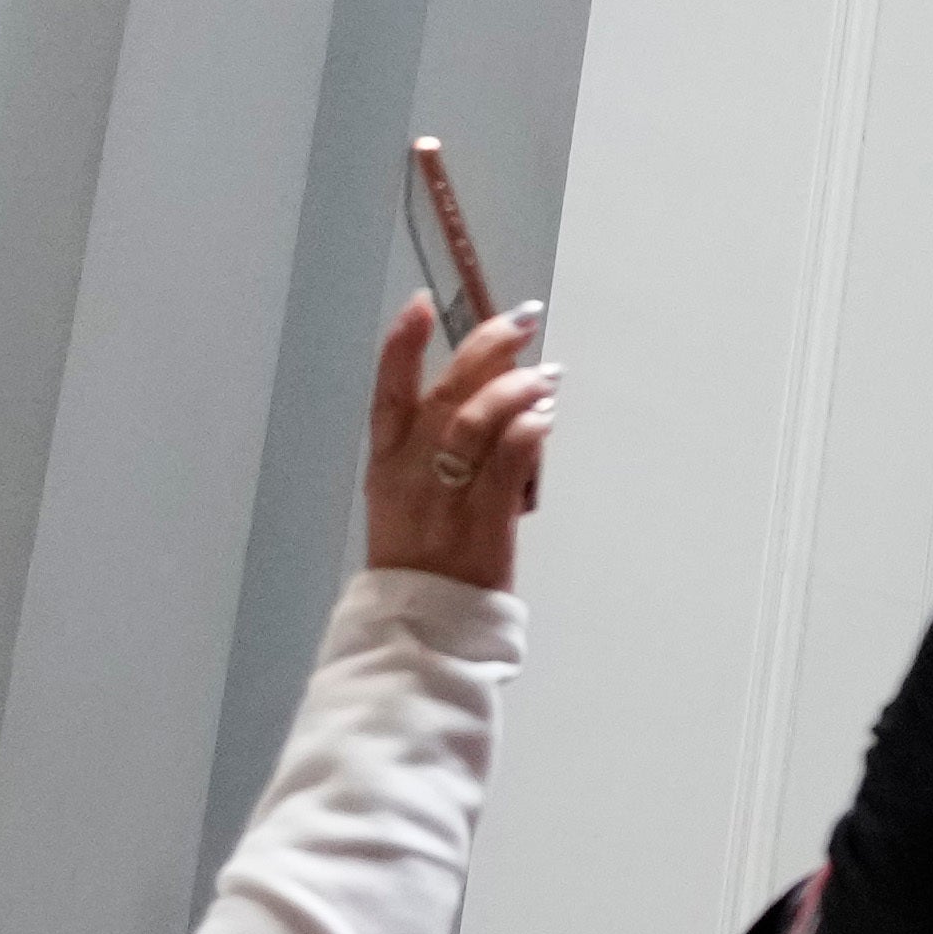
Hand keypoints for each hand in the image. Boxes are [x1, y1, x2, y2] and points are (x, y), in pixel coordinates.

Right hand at [363, 293, 554, 589]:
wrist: (421, 631)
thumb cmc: (418, 561)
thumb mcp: (406, 499)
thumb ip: (436, 449)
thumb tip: (490, 390)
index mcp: (386, 465)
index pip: (387, 393)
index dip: (401, 345)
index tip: (422, 302)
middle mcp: (411, 473)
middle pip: (447, 393)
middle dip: (486, 347)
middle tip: (523, 320)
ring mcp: (446, 497)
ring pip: (478, 421)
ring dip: (517, 388)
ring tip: (547, 375)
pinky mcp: (483, 523)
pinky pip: (508, 464)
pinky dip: (528, 432)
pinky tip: (544, 419)